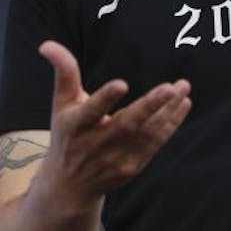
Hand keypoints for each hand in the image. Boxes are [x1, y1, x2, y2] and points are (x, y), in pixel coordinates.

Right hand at [39, 40, 190, 206]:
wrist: (69, 186)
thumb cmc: (67, 134)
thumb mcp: (61, 104)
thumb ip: (63, 72)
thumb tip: (47, 44)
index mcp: (75, 126)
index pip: (90, 111)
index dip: (105, 98)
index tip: (122, 84)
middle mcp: (95, 144)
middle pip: (126, 125)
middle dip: (149, 106)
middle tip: (170, 87)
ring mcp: (115, 159)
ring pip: (146, 134)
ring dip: (167, 111)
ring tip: (183, 87)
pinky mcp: (132, 167)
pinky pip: (155, 144)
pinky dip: (170, 124)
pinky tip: (183, 104)